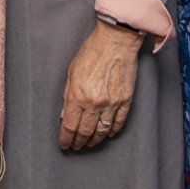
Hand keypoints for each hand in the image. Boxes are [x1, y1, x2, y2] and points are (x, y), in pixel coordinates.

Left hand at [58, 22, 143, 150]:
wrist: (116, 41)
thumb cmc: (92, 52)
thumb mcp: (71, 72)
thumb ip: (67, 95)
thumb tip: (63, 114)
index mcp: (77, 95)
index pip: (69, 125)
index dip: (66, 138)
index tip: (64, 145)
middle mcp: (94, 103)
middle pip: (85, 131)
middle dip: (79, 142)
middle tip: (76, 146)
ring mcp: (111, 103)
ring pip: (102, 130)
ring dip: (94, 140)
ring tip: (89, 143)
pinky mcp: (125, 100)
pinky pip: (118, 122)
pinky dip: (112, 130)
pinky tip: (107, 134)